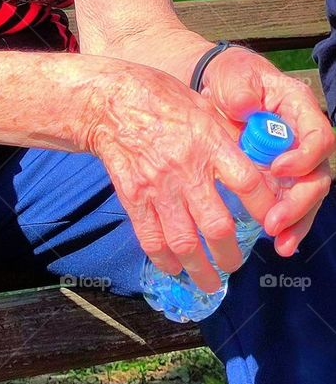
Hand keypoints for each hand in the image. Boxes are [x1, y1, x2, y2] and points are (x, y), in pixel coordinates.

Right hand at [90, 62, 278, 292]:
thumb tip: (258, 164)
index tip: (272, 224)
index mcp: (210, 143)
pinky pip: (151, 239)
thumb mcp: (205, 109)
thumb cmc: (164, 102)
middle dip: (229, 255)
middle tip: (235, 265)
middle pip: (217, 225)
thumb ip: (230, 139)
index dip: (265, 208)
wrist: (112, 104)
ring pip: (184, 242)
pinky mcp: (134, 198)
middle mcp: (186, 169)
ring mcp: (158, 188)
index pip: (248, 182)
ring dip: (200, 269)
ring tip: (210, 282)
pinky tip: (175, 270)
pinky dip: (165, 261)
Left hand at [200, 47, 334, 256]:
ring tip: (281, 244)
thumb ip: (240, 90)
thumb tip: (245, 107)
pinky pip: (290, 205)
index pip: (319, 138)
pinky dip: (288, 226)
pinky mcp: (278, 180)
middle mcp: (303, 140)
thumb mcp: (234, 76)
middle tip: (274, 223)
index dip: (304, 158)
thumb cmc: (229, 78)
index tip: (277, 170)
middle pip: (317, 176)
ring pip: (308, 197)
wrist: (216, 90)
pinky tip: (279, 244)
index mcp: (299, 111)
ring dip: (297, 223)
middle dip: (299, 203)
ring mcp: (293, 162)